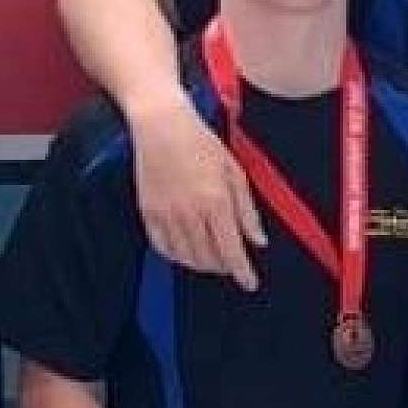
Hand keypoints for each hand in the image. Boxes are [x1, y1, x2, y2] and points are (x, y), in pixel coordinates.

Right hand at [131, 94, 265, 289]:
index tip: (249, 283)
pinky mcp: (148, 212)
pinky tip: (186, 250)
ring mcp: (166, 214)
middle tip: (231, 261)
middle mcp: (190, 213)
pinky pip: (162, 247)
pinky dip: (177, 255)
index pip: (231, 251)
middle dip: (223, 266)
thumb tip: (258, 241)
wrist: (160, 124)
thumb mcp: (234, 172)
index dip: (242, 272)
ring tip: (211, 257)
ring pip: (186, 257)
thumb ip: (247, 211)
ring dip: (202, 264)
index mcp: (216, 202)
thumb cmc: (201, 143)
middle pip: (209, 259)